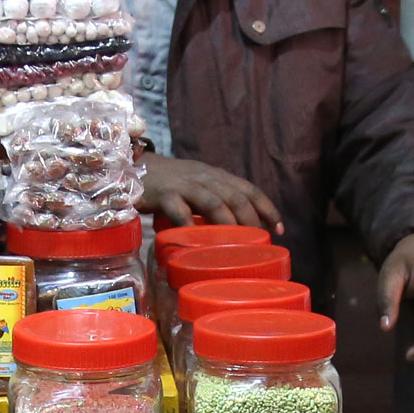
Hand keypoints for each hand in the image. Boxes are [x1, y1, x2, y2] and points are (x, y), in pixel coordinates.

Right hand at [141, 155, 283, 234]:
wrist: (133, 167)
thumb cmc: (169, 183)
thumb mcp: (198, 186)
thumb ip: (215, 200)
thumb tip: (237, 231)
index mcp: (216, 176)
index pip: (249, 189)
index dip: (267, 208)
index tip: (279, 229)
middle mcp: (205, 177)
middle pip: (236, 197)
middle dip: (252, 220)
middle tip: (260, 243)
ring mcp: (185, 185)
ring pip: (213, 202)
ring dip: (228, 224)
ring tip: (238, 245)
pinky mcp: (164, 194)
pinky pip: (179, 210)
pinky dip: (189, 226)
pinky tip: (195, 242)